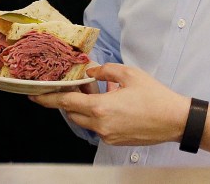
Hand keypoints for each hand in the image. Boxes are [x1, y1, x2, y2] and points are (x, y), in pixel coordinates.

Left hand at [30, 63, 188, 145]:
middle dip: (68, 99)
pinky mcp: (115, 140)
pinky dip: (96, 114)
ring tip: (95, 91)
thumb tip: (91, 70)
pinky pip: (97, 126)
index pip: (65, 102)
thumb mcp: (129, 74)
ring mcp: (107, 135)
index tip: (34, 95)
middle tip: (73, 85)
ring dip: (83, 107)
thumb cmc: (154, 96)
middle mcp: (100, 125)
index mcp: (101, 108)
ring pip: (84, 120)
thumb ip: (105, 70)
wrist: (174, 120)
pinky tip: (108, 101)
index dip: (48, 98)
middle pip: (72, 112)